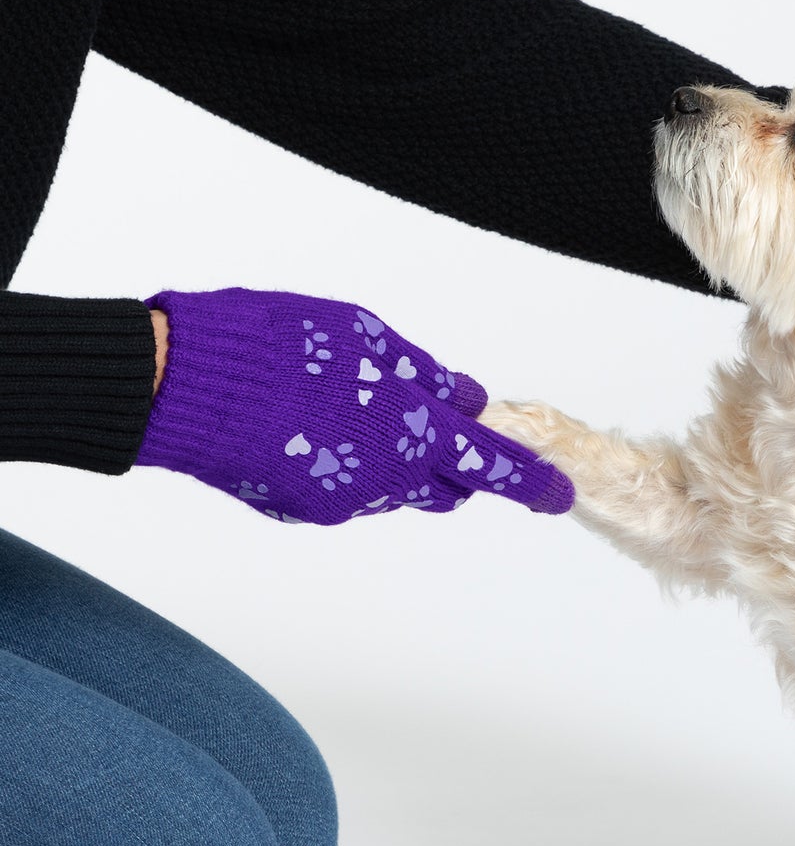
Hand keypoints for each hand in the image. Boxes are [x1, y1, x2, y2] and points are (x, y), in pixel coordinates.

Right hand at [135, 288, 571, 523]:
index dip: (530, 481)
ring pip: (394, 490)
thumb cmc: (276, 343)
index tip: (559, 492)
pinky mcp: (305, 510)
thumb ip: (421, 373)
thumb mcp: (363, 335)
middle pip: (445, 485)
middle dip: (451, 463)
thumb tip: (463, 396)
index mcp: (410, 426)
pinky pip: (347, 492)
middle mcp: (385, 475)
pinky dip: (346, 467)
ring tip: (342, 409)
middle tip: (423, 422)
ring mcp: (343, 499)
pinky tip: (308, 431)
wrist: (184, 387)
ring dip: (393, 460)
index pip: (489, 463)